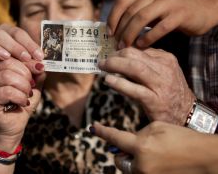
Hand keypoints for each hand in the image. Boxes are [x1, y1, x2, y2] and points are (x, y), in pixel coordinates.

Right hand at [0, 24, 43, 75]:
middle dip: (14, 46)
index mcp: (10, 35)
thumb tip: (41, 65)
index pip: (18, 33)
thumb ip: (35, 65)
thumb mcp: (32, 70)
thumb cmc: (24, 75)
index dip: (29, 44)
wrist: (12, 92)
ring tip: (7, 58)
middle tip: (26, 58)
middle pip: (0, 34)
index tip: (39, 56)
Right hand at [0, 57, 44, 150]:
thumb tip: (41, 63)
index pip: (12, 54)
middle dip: (26, 74)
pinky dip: (20, 97)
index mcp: (1, 66)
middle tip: (32, 86)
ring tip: (27, 94)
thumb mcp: (35, 85)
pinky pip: (7, 91)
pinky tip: (23, 102)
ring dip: (24, 86)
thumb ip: (37, 74)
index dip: (28, 60)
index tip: (40, 68)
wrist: (15, 124)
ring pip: (7, 76)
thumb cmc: (23, 102)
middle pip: (8, 63)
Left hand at [93, 121, 215, 173]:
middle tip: (133, 145)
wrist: (203, 156)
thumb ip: (138, 133)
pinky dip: (141, 166)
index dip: (102, 132)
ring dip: (132, 161)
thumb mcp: (156, 127)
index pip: (115, 137)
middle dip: (122, 153)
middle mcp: (141, 165)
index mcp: (142, 146)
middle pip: (119, 160)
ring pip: (129, 169)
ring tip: (149, 153)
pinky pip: (139, 172)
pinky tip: (155, 160)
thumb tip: (128, 141)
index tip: (92, 128)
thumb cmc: (181, 138)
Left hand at [98, 47, 194, 124]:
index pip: (139, 48)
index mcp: (165, 59)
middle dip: (115, 56)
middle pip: (134, 55)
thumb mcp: (163, 71)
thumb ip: (147, 62)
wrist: (187, 113)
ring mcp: (160, 84)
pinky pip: (134, 89)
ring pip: (134, 68)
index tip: (110, 53)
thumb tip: (122, 57)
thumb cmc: (169, 91)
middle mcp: (164, 69)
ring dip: (115, 65)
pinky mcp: (155, 100)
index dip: (121, 49)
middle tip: (102, 60)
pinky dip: (119, 83)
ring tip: (102, 66)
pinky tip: (108, 80)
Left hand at [107, 0, 215, 48]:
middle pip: (131, 11)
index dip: (113, 18)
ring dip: (130, 34)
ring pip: (142, 18)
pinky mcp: (180, 14)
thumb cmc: (170, 12)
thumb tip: (115, 31)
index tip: (109, 33)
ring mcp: (169, 1)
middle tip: (117, 44)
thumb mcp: (151, 9)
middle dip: (121, 30)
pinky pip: (160, 28)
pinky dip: (148, 38)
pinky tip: (141, 46)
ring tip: (125, 47)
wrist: (200, 11)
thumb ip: (136, 14)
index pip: (123, 1)